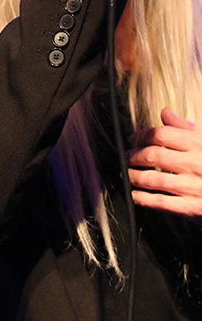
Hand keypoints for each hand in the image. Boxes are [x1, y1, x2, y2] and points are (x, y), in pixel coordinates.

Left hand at [127, 107, 201, 221]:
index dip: (142, 135)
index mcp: (198, 144)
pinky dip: (143, 198)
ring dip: (133, 176)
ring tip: (127, 174)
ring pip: (153, 179)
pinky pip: (161, 202)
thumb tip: (165, 112)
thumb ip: (184, 127)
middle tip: (126, 157)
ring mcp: (193, 186)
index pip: (161, 134)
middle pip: (153, 155)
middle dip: (133, 156)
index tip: (133, 139)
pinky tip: (135, 195)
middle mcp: (195, 164)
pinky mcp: (192, 207)